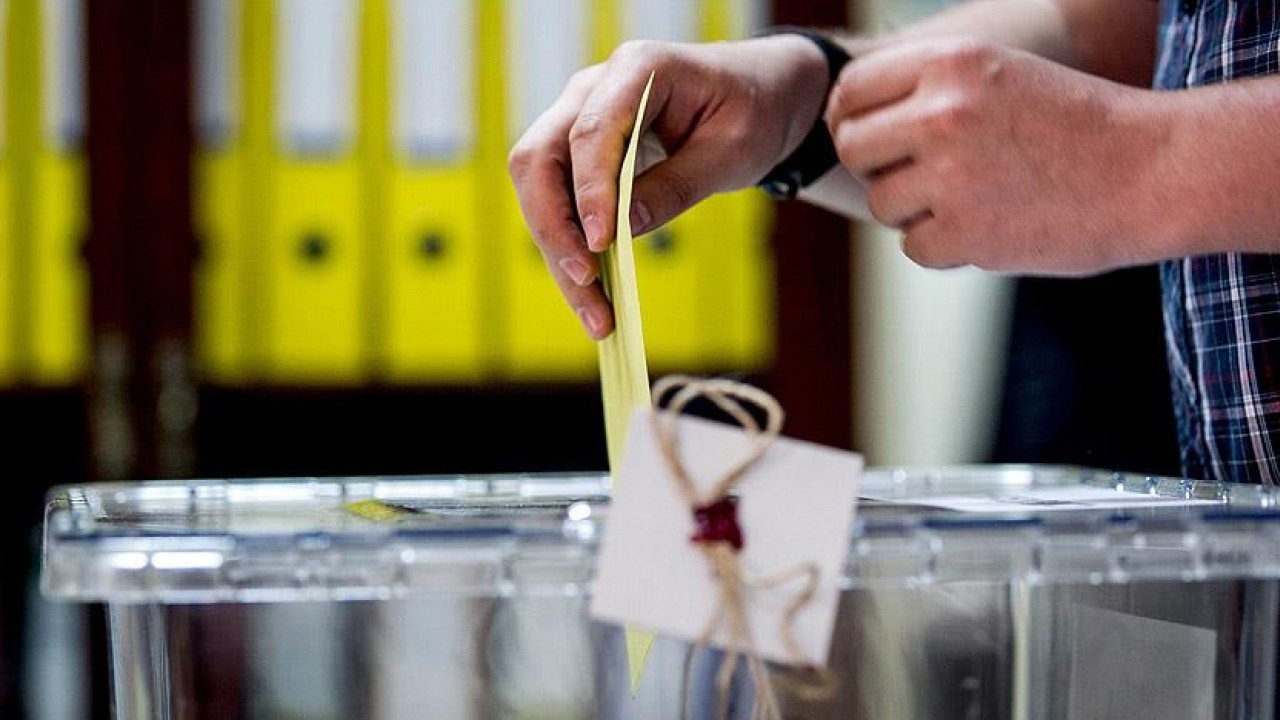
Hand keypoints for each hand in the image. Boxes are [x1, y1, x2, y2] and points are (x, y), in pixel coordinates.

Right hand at [508, 36, 827, 337]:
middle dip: (555, 229)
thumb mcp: (732, 151)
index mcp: (637, 69)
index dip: (588, 190)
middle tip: (587, 285)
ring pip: (539, 188)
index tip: (600, 245)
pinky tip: (593, 295)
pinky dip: (570, 249)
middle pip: (540, 159)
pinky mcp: (580, 154)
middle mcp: (593, 89)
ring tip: (595, 313)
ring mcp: (578, 118)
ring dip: (558, 252)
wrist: (758, 94)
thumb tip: (621, 231)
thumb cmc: (753, 110)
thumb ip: (677, 186)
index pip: (589, 132)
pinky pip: (558, 201)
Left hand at [825, 39, 1169, 274]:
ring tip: (972, 197)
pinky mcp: (965, 232)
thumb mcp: (998, 75)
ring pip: (882, 203)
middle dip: (878, 167)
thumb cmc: (1073, 124)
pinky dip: (944, 246)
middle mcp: (943, 113)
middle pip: (853, 149)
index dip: (855, 122)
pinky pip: (914, 247)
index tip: (877, 140)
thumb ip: (925, 88)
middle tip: (920, 175)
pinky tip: (989, 226)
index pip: (851, 94)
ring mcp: (951, 175)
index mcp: (950, 63)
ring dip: (915, 210)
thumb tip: (845, 121)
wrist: (1151, 171)